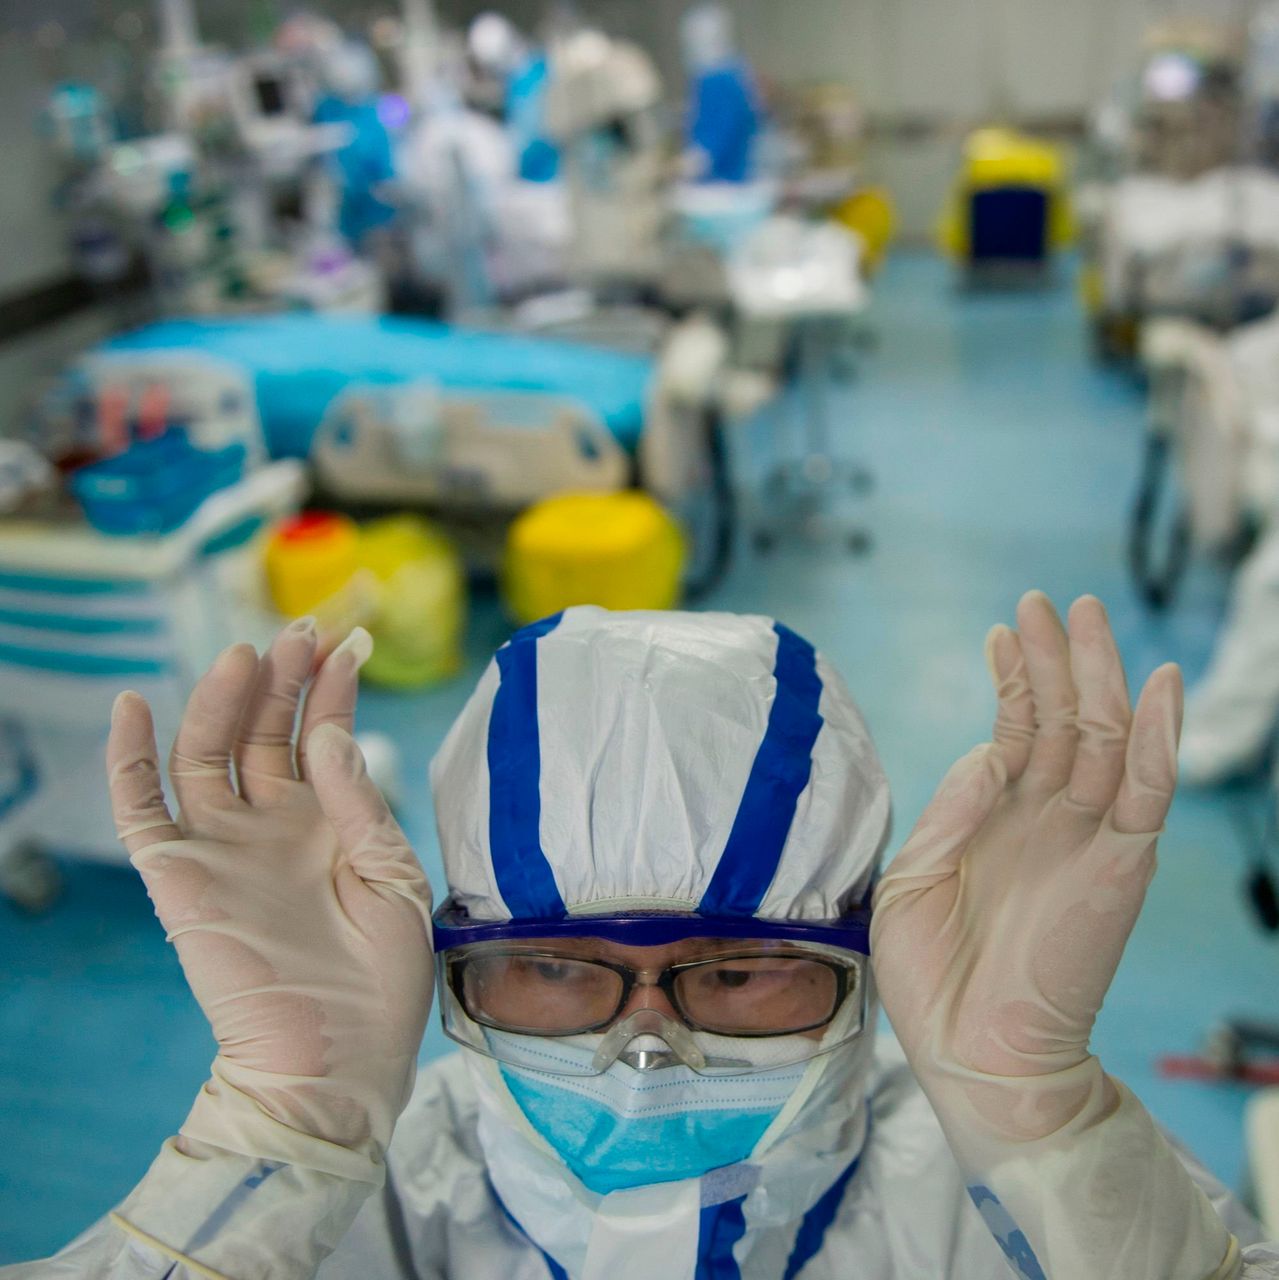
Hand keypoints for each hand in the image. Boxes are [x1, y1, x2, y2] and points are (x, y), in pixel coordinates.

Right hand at [106, 618, 433, 1162]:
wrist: (339, 1058)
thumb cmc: (383, 979)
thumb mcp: (396, 877)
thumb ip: (359, 802)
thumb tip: (328, 732)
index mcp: (330, 824)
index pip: (323, 736)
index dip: (334, 690)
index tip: (352, 641)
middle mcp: (274, 825)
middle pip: (265, 732)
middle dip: (283, 679)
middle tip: (301, 631)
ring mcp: (225, 846)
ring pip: (209, 753)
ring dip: (221, 701)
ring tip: (247, 655)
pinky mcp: (179, 875)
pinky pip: (141, 808)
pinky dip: (128, 758)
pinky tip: (134, 706)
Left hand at [870, 591, 1181, 1140]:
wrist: (971, 1054)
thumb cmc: (930, 977)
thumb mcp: (914, 877)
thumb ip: (951, 808)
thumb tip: (987, 751)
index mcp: (995, 821)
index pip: (1016, 733)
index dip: (1012, 680)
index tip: (1002, 630)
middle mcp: (1045, 820)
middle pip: (1062, 721)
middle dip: (1054, 659)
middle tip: (1046, 601)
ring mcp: (1085, 840)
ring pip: (1102, 740)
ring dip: (1096, 677)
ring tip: (1083, 616)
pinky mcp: (1118, 867)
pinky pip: (1147, 793)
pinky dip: (1157, 739)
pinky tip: (1157, 686)